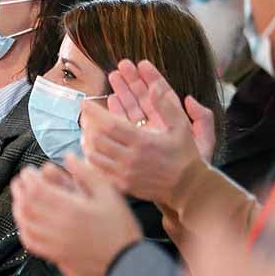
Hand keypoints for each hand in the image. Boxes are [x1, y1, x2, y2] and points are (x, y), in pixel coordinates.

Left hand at [10, 154, 142, 275]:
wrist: (127, 263)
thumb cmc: (120, 227)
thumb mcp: (109, 194)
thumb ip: (87, 173)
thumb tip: (68, 156)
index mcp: (71, 209)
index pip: (37, 189)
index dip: (28, 178)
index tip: (29, 171)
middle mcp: (58, 226)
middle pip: (26, 204)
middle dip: (19, 189)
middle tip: (20, 181)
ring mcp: (54, 242)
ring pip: (24, 222)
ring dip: (17, 206)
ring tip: (19, 197)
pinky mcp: (55, 254)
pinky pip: (30, 241)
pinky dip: (22, 228)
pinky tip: (25, 221)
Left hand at [80, 59, 213, 207]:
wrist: (190, 188)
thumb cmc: (184, 155)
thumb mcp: (181, 127)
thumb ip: (167, 106)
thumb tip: (155, 87)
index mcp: (143, 142)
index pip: (109, 124)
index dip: (93, 112)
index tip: (85, 103)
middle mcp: (131, 158)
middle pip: (97, 138)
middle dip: (87, 124)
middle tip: (84, 116)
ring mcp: (125, 173)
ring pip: (94, 155)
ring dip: (86, 141)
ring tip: (86, 132)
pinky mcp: (122, 185)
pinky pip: (98, 171)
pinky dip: (91, 159)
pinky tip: (92, 151)